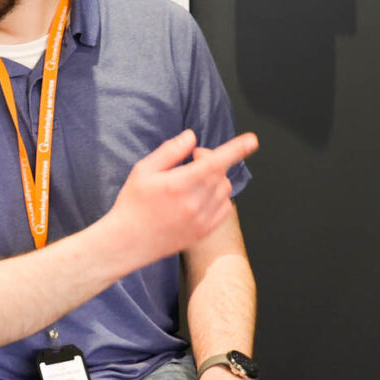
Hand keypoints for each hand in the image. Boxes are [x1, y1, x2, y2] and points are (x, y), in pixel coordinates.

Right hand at [108, 130, 257, 262]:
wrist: (127, 242)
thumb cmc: (132, 203)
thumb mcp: (143, 171)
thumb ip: (169, 151)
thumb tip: (191, 137)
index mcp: (178, 184)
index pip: (215, 162)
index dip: (236, 149)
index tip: (252, 140)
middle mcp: (194, 202)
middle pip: (219, 173)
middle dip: (210, 161)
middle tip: (191, 160)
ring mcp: (201, 219)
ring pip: (224, 189)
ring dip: (215, 179)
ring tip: (193, 180)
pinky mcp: (204, 231)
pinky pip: (225, 208)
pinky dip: (219, 197)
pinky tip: (201, 196)